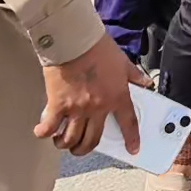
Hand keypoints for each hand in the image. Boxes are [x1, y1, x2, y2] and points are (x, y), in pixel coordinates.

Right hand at [35, 33, 151, 156]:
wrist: (74, 41)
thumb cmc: (98, 48)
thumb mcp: (123, 62)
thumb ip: (135, 76)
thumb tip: (146, 83)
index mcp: (116, 96)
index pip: (128, 122)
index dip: (131, 138)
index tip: (133, 149)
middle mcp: (98, 107)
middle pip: (93, 139)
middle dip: (86, 149)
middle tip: (82, 148)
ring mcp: (77, 108)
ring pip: (72, 138)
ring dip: (67, 145)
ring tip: (63, 142)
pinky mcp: (58, 104)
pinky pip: (51, 127)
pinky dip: (46, 132)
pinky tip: (44, 132)